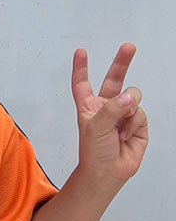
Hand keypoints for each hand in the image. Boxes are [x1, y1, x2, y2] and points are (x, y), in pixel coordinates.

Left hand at [71, 43, 147, 190]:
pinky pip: (140, 113)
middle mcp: (107, 107)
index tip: (81, 52)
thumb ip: (112, 109)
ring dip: (128, 110)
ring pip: (133, 97)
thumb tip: (130, 97)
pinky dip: (134, 124)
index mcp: (89, 106)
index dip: (81, 68)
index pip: (83, 84)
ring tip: (119, 129)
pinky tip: (126, 136)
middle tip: (129, 47)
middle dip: (123, 62)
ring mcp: (123, 113)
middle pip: (115, 79)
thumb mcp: (95, 128)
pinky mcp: (137, 122)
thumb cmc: (93, 152)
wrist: (107, 172)